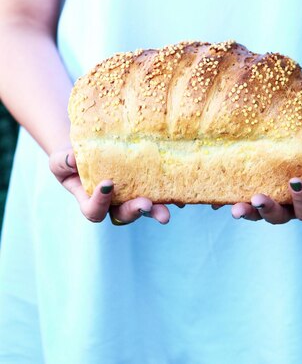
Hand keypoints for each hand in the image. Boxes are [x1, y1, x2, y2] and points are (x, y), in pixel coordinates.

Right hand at [49, 147, 170, 224]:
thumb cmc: (70, 158)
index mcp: (90, 201)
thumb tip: (72, 159)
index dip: (100, 202)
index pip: (94, 211)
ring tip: (167, 211)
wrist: (88, 148)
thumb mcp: (60, 160)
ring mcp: (130, 195)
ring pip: (143, 208)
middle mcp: (112, 204)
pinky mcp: (145, 185)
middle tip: (145, 205)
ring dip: (156, 209)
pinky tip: (179, 198)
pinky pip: (158, 195)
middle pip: (123, 215)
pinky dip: (169, 197)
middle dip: (135, 211)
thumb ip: (63, 161)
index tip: (107, 183)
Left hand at [229, 144, 301, 223]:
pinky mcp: (254, 194)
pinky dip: (228, 200)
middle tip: (258, 200)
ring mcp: (271, 203)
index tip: (295, 182)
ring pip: (257, 213)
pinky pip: (241, 200)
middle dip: (266, 210)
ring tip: (234, 207)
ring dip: (245, 210)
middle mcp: (289, 209)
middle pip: (277, 217)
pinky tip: (216, 200)